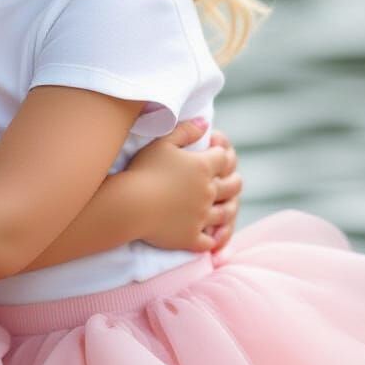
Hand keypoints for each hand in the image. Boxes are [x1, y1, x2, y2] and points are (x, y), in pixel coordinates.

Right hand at [126, 119, 240, 252]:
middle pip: (233, 186)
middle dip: (234, 180)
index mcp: (203, 167)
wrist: (130, 204)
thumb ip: (185, 130)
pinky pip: (209, 241)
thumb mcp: (162, 142)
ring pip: (226, 214)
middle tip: (232, 179)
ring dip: (229, 208)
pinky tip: (212, 237)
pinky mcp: (191, 238)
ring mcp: (201, 217)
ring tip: (228, 206)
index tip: (217, 151)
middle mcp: (208, 192)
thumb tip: (205, 122)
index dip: (222, 152)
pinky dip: (214, 239)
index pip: (223, 158)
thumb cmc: (143, 169)